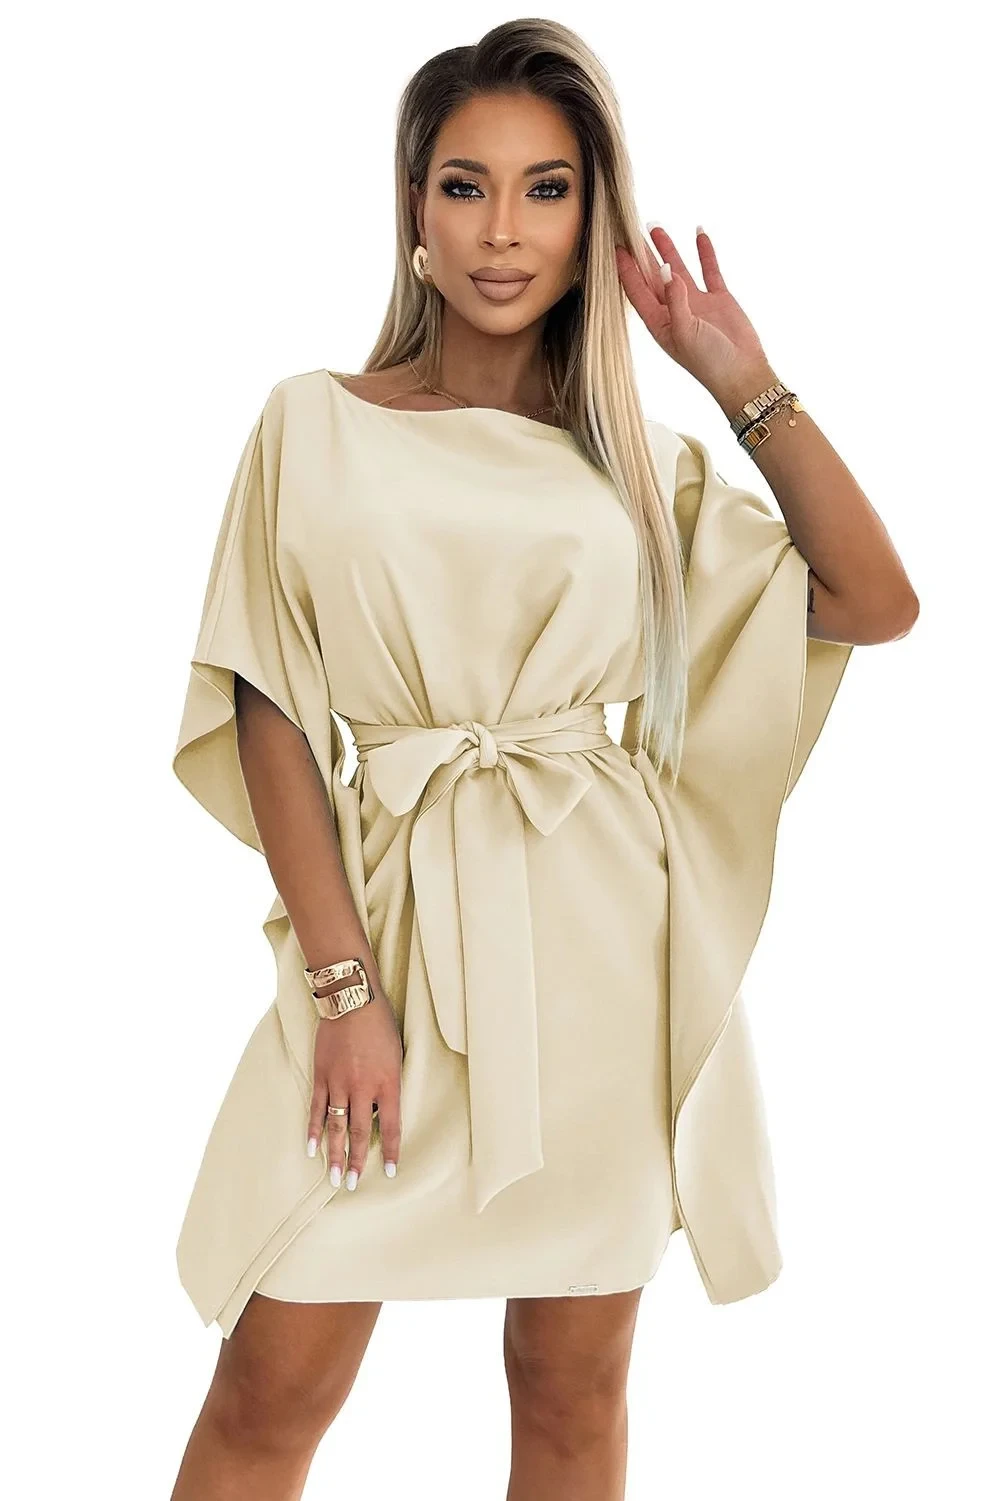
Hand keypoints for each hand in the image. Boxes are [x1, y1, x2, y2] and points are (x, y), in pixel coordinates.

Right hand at [307, 986, 402, 1188]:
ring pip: (337, 1126)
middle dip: (359, 1161)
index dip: (392, 1151)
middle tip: (354, 1185)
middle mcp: (363, 1087)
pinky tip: (312, 1148)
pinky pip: (316, 1108)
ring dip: (336, 1154)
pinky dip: (313, 1129)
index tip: (392, 1172)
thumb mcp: (395, 1056)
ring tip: (335, 1177)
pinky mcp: (321, 1075)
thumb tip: (380, 1112)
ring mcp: (339, 1082)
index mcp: (388, 1082)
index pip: (393, 1125)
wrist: (352, 1000)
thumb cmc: (380, 1026)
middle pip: (362, 1132)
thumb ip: (388, 1085)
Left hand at [615, 226, 775, 409]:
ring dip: (667, 249)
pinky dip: (704, 252)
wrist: (742, 372)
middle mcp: (674, 310)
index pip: (637, 291)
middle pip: (653, 276)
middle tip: (629, 229)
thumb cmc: (708, 362)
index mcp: (659, 323)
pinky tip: (698, 233)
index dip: (626, 270)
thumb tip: (667, 270)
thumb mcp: (685, 332)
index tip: (616, 247)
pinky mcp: (717, 299)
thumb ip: (675, 300)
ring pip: (678, 269)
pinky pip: (709, 270)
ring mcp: (696, 303)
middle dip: (641, 255)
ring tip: (654, 227)